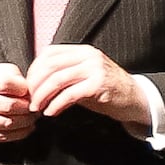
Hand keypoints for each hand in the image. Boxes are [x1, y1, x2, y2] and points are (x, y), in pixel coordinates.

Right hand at [0, 62, 35, 148]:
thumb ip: (4, 72)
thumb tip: (26, 83)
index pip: (6, 84)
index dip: (23, 88)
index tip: (29, 90)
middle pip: (9, 106)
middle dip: (28, 107)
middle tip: (35, 105)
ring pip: (8, 123)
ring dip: (26, 121)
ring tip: (33, 116)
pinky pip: (2, 137)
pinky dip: (19, 134)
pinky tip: (26, 128)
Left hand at [25, 45, 155, 134]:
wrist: (136, 99)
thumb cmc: (107, 91)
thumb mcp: (84, 77)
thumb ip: (64, 75)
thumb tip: (37, 83)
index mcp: (82, 51)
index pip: (49, 53)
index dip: (34, 70)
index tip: (29, 86)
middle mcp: (88, 56)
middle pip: (50, 65)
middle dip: (35, 84)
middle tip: (30, 100)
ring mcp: (95, 69)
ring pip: (58, 79)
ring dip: (43, 95)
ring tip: (38, 108)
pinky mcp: (99, 85)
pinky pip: (70, 94)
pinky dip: (56, 104)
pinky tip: (51, 112)